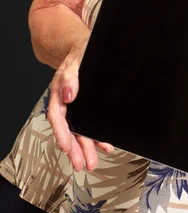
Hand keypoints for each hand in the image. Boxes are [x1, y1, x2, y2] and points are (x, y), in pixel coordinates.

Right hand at [47, 47, 113, 171]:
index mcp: (59, 94)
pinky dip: (98, 137)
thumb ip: (69, 78)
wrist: (85, 48)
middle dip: (75, 149)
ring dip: (86, 148)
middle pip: (69, 130)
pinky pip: (91, 125)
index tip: (66, 147)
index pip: (57, 117)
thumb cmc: (79, 53)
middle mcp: (67, 104)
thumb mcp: (74, 62)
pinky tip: (104, 146)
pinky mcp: (89, 108)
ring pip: (80, 132)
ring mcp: (78, 107)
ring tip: (92, 162)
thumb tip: (69, 95)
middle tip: (81, 164)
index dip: (62, 134)